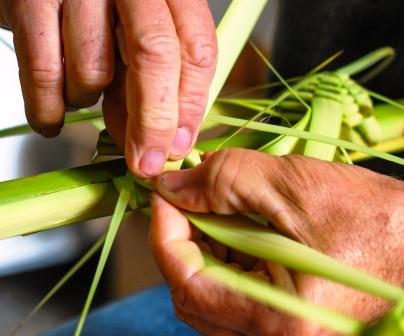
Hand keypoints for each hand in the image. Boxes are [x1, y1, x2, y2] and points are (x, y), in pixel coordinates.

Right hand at [0, 0, 216, 176]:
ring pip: (93, 71)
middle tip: (145, 162)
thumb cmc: (98, 11)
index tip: (178, 146)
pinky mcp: (29, 0)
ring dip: (88, 101)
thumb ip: (149, 82)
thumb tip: (149, 142)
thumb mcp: (135, 39)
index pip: (196, 50)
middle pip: (155, 57)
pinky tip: (52, 118)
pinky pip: (44, 74)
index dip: (190, 107)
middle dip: (152, 123)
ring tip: (83, 90)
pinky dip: (48, 110)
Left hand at [150, 149, 403, 334]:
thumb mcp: (293, 185)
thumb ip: (224, 179)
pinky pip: (232, 292)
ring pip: (209, 292)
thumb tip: (171, 185)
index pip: (188, 282)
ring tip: (212, 205)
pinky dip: (221, 255)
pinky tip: (232, 225)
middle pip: (193, 291)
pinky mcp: (283, 318)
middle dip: (181, 236)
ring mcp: (279, 332)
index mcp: (282, 321)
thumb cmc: (375, 218)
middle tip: (185, 194)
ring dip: (200, 244)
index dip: (166, 232)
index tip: (165, 194)